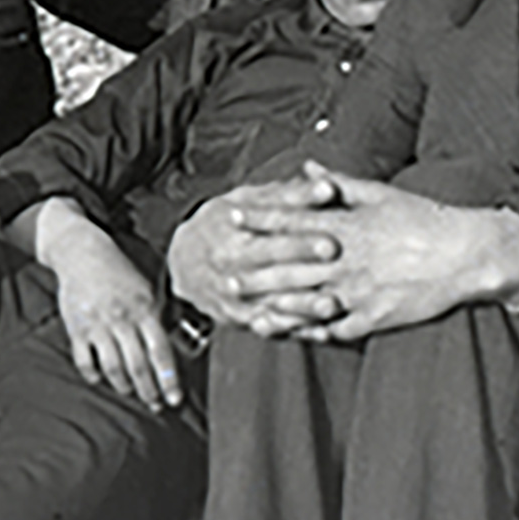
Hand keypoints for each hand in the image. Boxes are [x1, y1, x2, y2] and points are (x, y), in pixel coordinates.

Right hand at [36, 202, 180, 411]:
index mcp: (144, 308)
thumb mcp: (146, 288)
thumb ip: (157, 315)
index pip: (160, 351)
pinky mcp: (77, 328)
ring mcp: (98, 325)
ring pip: (114, 367)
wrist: (82, 252)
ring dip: (125, 386)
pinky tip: (100, 379)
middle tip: (156, 404)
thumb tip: (170, 345)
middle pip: (138, 364)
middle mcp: (122, 319)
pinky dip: (94, 375)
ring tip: (131, 392)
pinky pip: (85, 361)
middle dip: (149, 390)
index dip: (168, 378)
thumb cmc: (119, 270)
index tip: (175, 397)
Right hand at [167, 176, 342, 331]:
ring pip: (272, 303)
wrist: (183, 262)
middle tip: (335, 263)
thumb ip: (288, 195)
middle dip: (304, 268)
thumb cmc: (224, 222)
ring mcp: (234, 298)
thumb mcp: (247, 200)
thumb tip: (328, 187)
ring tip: (332, 305)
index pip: (270, 235)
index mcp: (233, 234)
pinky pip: (271, 327)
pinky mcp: (241, 319)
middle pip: (271, 269)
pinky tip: (322, 332)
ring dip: (303, 307)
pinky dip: (296, 330)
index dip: (299, 239)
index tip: (330, 240)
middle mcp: (231, 267)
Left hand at [229, 162, 518, 342]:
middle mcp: (348, 258)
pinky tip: (287, 333)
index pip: (293, 218)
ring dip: (272, 303)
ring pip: (305, 299)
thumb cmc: (425, 218)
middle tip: (222, 268)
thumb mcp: (382, 192)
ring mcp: (359, 290)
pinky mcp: (374, 317)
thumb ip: (340, 182)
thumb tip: (309, 166)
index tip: (231, 215)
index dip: (259, 217)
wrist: (466, 254)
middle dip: (253, 266)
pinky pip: (334, 327)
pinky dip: (308, 330)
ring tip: (244, 307)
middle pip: (290, 263)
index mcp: (348, 224)